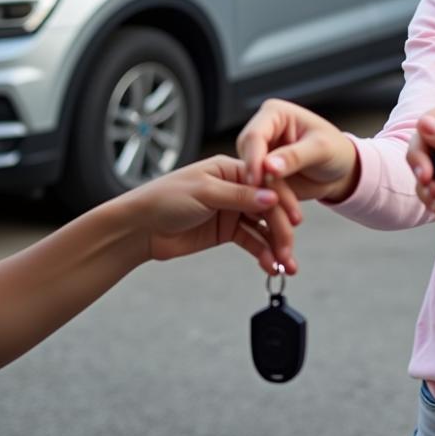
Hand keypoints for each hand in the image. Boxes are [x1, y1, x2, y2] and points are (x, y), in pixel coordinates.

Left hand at [116, 153, 301, 274]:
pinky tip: (270, 265)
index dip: (283, 200)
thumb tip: (273, 197)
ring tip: (285, 265)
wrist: (139, 228)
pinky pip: (251, 242)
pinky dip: (262, 253)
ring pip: (263, 227)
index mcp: (232, 169)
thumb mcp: (205, 192)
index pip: (267, 183)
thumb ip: (240, 196)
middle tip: (288, 252)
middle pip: (269, 207)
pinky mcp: (227, 232)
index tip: (295, 220)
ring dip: (276, 245)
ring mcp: (232, 211)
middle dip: (282, 230)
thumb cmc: (165, 199)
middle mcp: (237, 188)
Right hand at [236, 98, 359, 203]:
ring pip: (250, 178)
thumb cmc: (336, 150)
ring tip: (288, 212)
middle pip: (247, 157)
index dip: (253, 159)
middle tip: (272, 202)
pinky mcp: (262, 174)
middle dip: (259, 182)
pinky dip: (269, 204)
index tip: (256, 181)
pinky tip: (283, 215)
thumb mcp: (321, 149)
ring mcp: (260, 154)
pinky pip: (258, 191)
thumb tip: (268, 166)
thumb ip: (295, 156)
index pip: (254, 135)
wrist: (341, 172)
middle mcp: (263, 131)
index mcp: (274, 114)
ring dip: (266, 197)